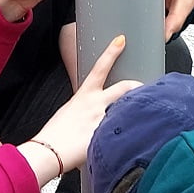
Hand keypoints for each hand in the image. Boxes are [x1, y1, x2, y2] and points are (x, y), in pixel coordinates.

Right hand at [30, 36, 140, 174]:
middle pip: (125, 87)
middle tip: (144, 88)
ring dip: (136, 113)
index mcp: (84, 95)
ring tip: (143, 120)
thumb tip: (95, 112)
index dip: (112, 52)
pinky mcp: (108, 135)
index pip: (100, 67)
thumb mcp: (69, 112)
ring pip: (129, 109)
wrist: (49, 152)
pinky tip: (133, 142)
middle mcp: (97, 104)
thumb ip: (86, 108)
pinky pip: (126, 132)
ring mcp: (104, 118)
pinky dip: (130, 136)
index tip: (121, 40)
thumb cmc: (55, 135)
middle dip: (137, 86)